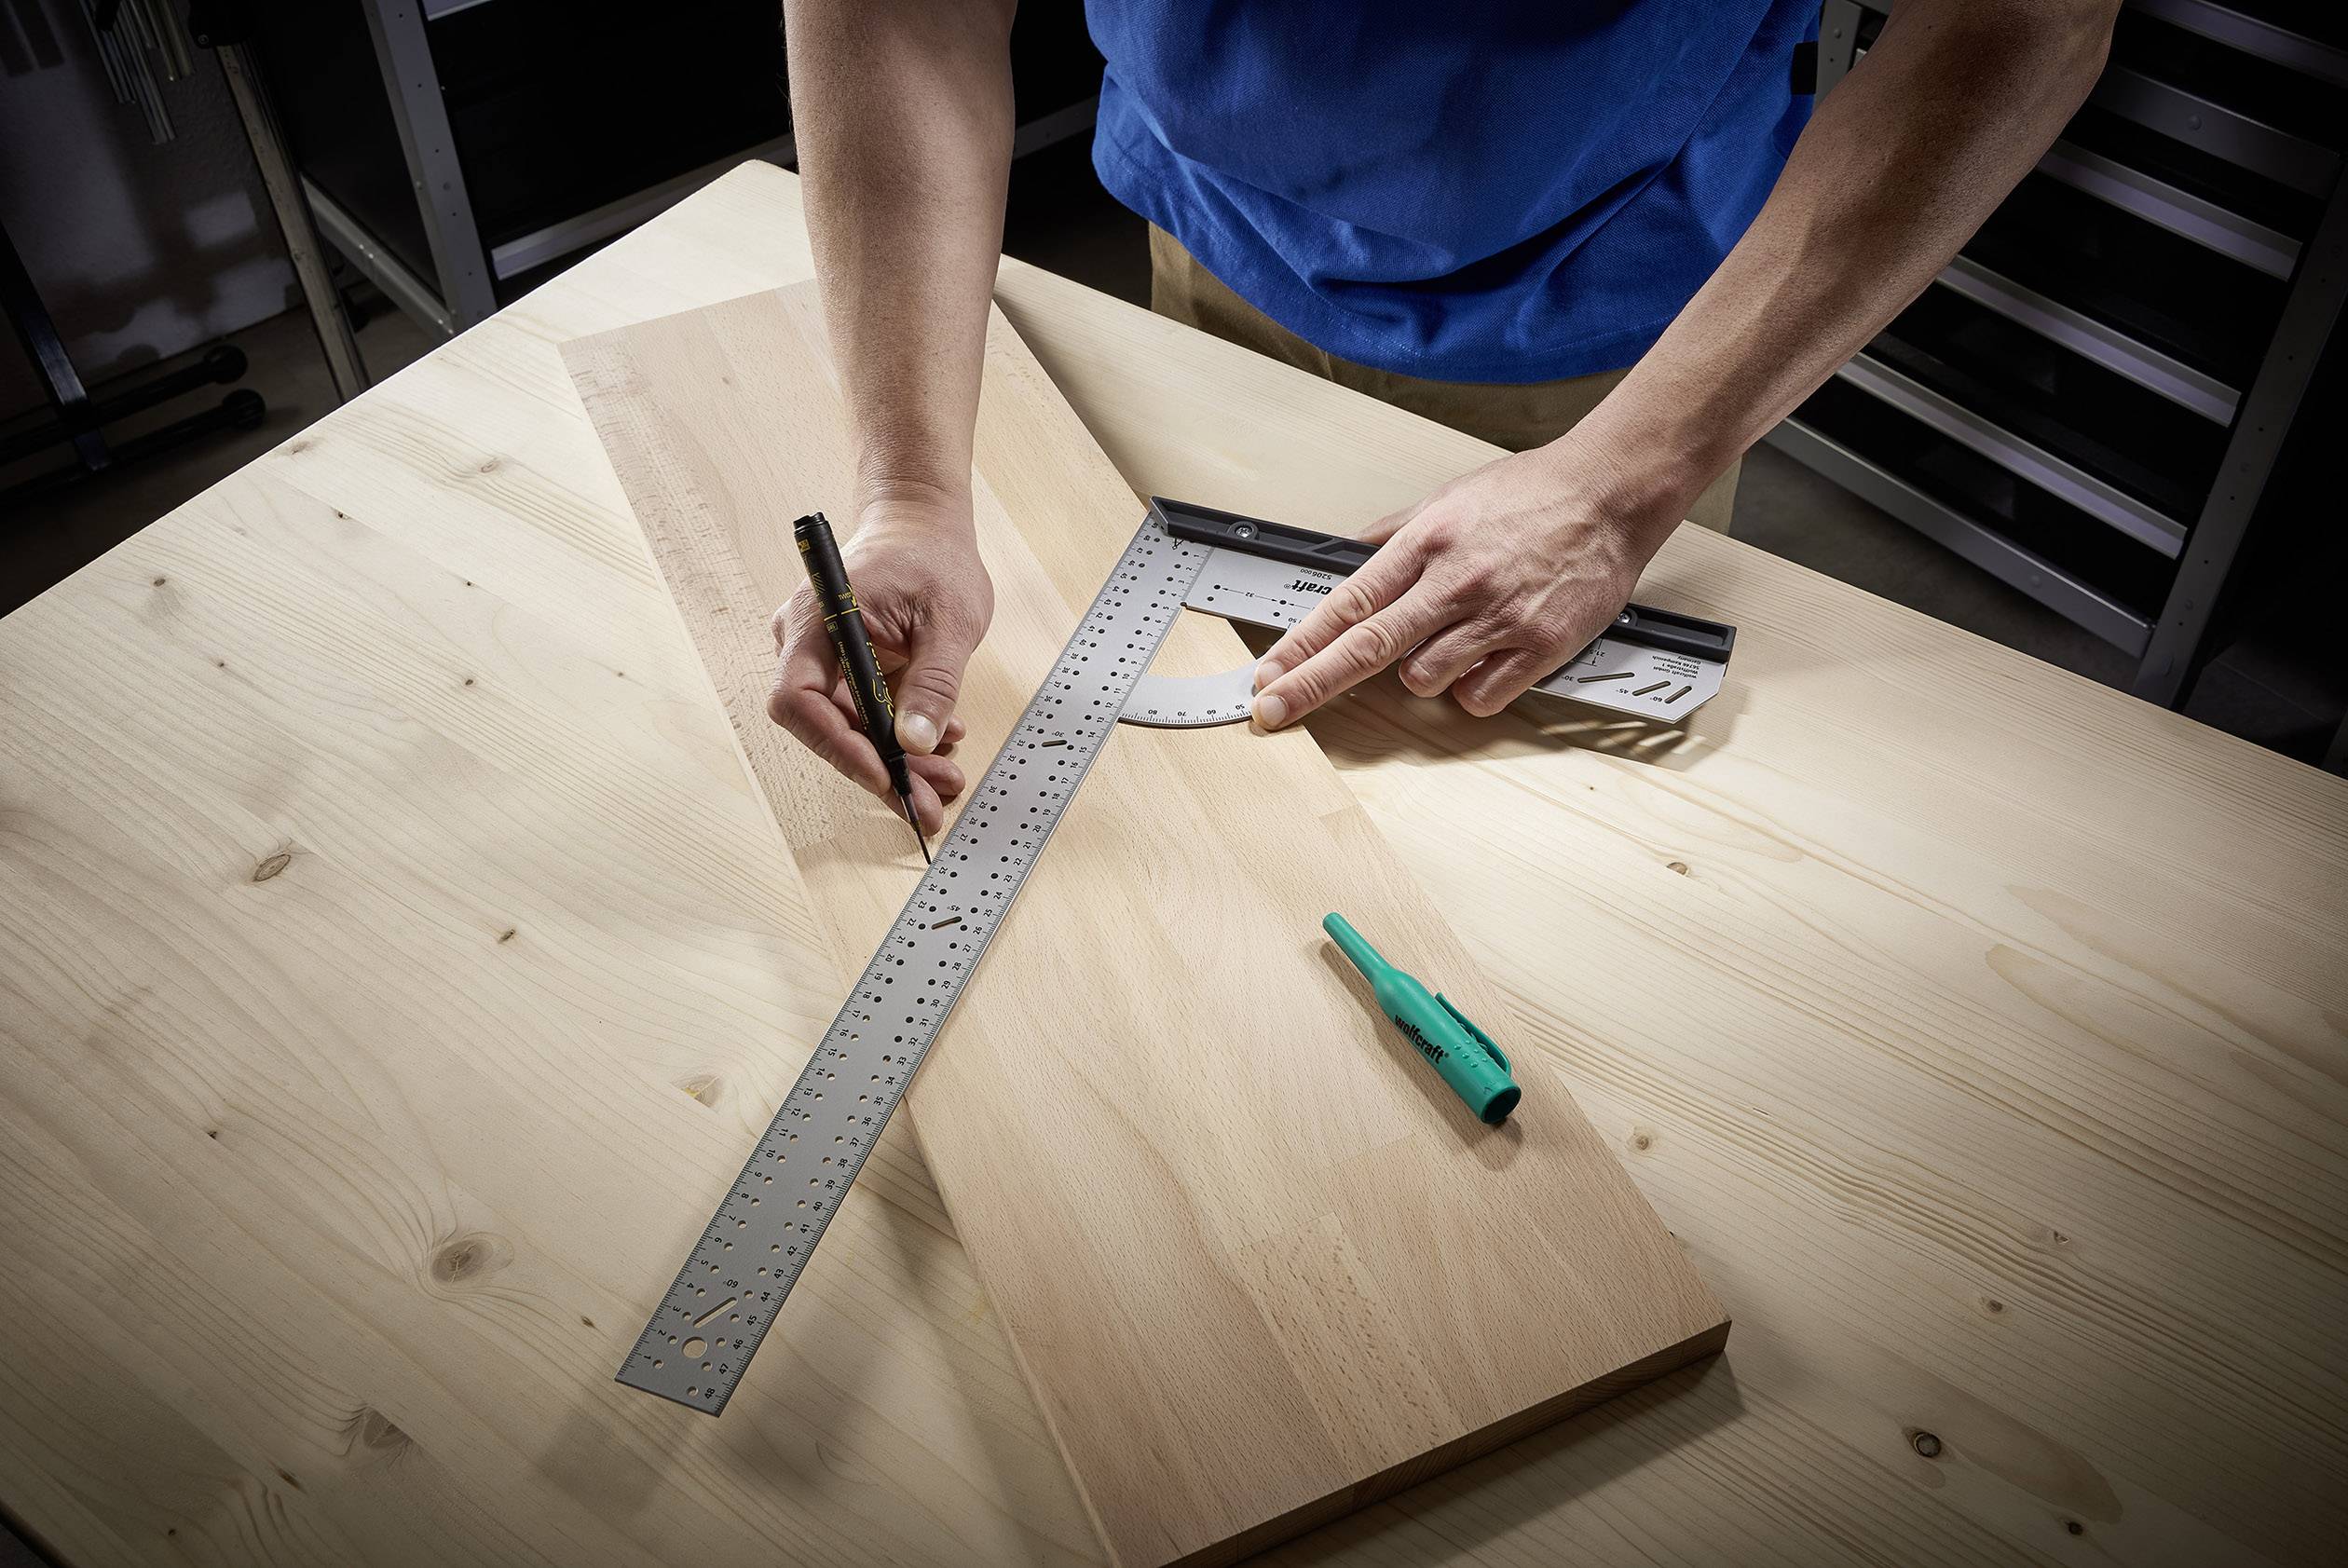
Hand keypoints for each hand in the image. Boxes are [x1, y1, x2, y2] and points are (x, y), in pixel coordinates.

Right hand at [767, 487, 995, 832]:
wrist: (923, 524)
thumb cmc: (932, 555)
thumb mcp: (949, 620)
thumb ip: (933, 682)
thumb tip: (915, 742)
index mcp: (819, 619)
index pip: (799, 699)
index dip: (836, 746)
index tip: (883, 775)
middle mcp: (808, 643)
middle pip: (826, 725)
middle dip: (880, 767)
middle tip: (930, 800)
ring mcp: (825, 657)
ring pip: (850, 727)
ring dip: (897, 759)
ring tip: (947, 777)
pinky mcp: (847, 669)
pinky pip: (865, 715)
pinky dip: (901, 736)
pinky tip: (939, 743)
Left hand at [1249, 438, 1681, 727]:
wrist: (1612, 491)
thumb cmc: (1535, 493)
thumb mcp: (1449, 498)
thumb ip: (1396, 535)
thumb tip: (1349, 555)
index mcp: (1427, 542)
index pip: (1348, 603)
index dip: (1301, 645)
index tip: (1269, 674)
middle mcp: (1456, 582)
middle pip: (1367, 648)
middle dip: (1311, 683)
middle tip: (1273, 710)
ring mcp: (1498, 618)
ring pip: (1423, 679)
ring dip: (1422, 672)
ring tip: (1453, 637)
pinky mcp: (1539, 647)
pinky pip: (1479, 696)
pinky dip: (1472, 687)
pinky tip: (1486, 656)